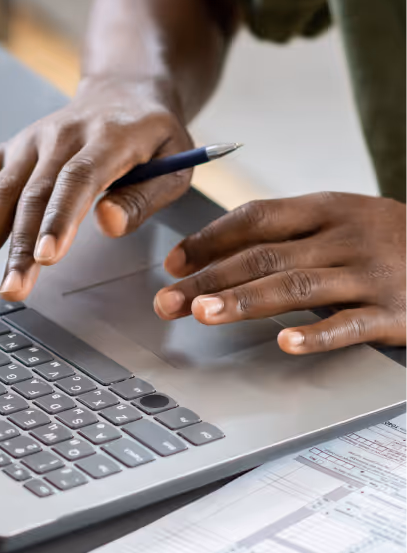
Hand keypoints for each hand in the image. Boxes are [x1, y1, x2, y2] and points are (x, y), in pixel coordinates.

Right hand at [0, 76, 193, 299]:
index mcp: (107, 138)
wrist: (126, 91)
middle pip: (34, 196)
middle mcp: (61, 137)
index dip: (59, 219)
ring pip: (2, 191)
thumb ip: (146, 194)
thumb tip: (108, 223)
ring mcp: (31, 142)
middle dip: (18, 246)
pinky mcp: (13, 149)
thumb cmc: (154, 135)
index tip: (46, 257)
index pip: (77, 181)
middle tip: (10, 290)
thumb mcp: (176, 162)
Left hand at [153, 192, 406, 353]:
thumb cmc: (386, 242)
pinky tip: (285, 343)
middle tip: (167, 301)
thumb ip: (286, 236)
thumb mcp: (341, 222)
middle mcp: (345, 236)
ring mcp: (370, 274)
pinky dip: (317, 334)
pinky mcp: (395, 311)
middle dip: (210, 279)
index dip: (211, 240)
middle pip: (265, 256)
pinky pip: (351, 325)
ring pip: (298, 287)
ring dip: (245, 301)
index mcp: (327, 208)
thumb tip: (214, 255)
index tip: (174, 263)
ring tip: (203, 314)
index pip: (257, 217)